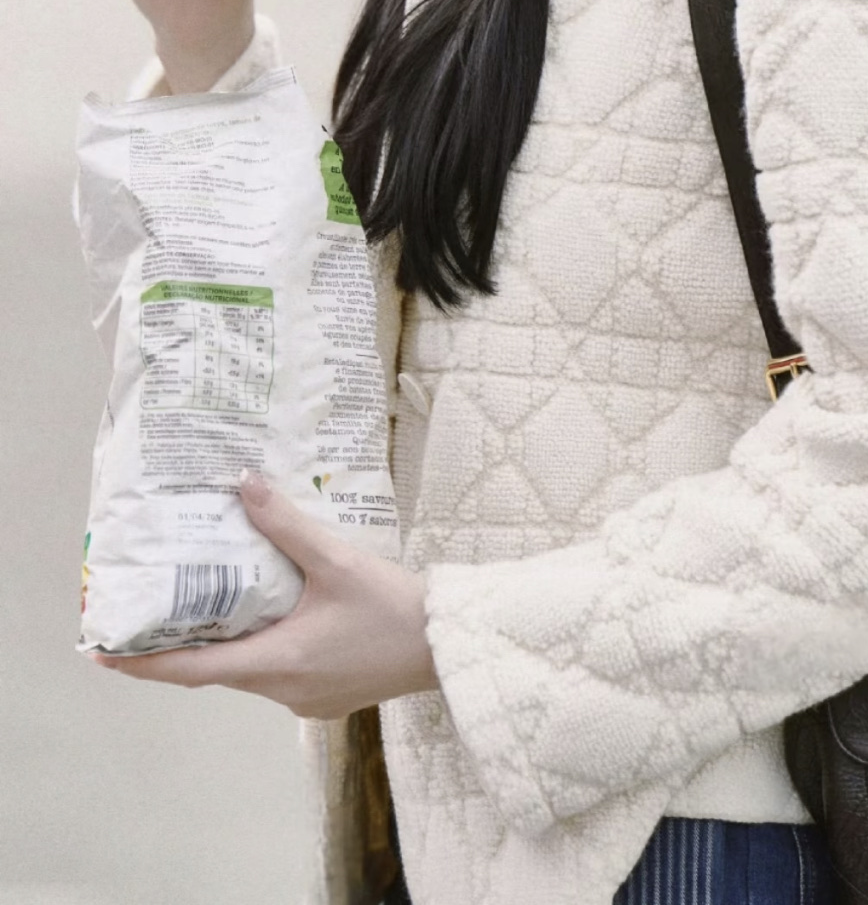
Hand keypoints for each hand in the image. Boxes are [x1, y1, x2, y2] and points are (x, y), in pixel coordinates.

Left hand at [94, 471, 437, 719]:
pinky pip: (279, 672)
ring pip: (250, 671)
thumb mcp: (337, 561)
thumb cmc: (395, 608)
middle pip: (218, 670)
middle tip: (156, 612)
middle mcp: (283, 690)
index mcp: (277, 663)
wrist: (449, 646)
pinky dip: (263, 646)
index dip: (143, 664)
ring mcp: (307, 698)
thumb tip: (244, 485)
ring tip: (212, 601)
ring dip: (228, 641)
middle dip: (184, 643)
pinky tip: (275, 612)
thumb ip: (286, 525)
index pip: (192, 670)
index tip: (103, 655)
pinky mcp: (328, 694)